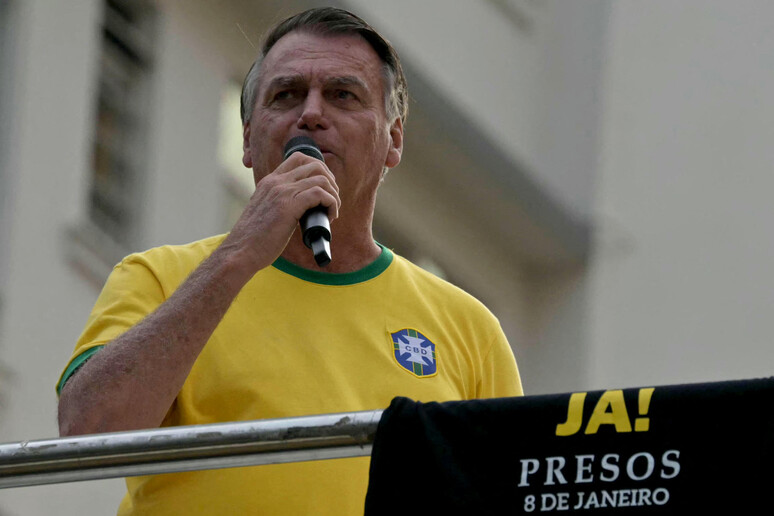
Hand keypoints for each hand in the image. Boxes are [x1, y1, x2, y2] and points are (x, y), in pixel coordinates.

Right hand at [220, 153, 340, 273]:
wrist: (240, 252)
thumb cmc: (254, 240)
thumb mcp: (266, 212)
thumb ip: (279, 203)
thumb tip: (302, 207)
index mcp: (269, 182)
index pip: (299, 158)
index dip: (319, 170)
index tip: (324, 189)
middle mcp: (276, 182)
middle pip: (315, 165)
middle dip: (331, 182)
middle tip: (332, 201)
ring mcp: (281, 192)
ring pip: (321, 179)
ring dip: (334, 195)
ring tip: (332, 211)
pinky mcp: (288, 206)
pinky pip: (320, 194)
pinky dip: (331, 204)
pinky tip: (329, 217)